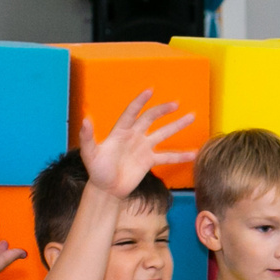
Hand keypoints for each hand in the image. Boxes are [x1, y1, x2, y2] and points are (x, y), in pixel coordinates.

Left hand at [80, 91, 198, 199]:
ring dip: (177, 125)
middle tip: (176, 104)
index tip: (150, 90)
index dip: (140, 101)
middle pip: (151, 118)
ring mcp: (143, 147)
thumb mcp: (90, 154)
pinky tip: (194, 153)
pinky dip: (180, 156)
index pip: (132, 112)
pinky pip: (167, 156)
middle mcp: (134, 136)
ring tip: (191, 117)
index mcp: (120, 131)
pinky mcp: (149, 161)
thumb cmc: (97, 171)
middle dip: (163, 110)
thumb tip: (85, 119)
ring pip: (163, 133)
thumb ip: (87, 137)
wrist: (106, 189)